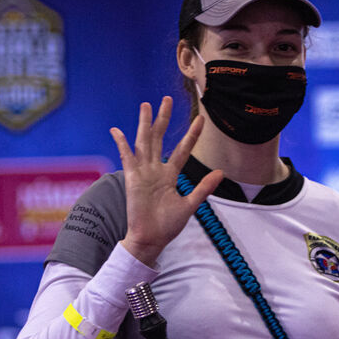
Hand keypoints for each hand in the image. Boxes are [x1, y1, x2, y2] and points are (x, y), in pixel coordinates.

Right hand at [111, 97, 222, 266]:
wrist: (150, 239)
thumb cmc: (167, 226)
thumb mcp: (190, 205)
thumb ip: (203, 188)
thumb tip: (221, 172)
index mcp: (170, 175)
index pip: (182, 149)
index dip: (191, 135)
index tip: (200, 119)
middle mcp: (156, 170)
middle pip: (160, 138)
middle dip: (164, 118)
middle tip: (167, 99)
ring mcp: (143, 172)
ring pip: (144, 142)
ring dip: (145, 124)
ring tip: (146, 105)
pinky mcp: (132, 178)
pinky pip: (126, 157)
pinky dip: (121, 144)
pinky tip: (117, 130)